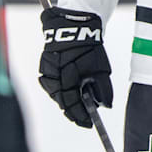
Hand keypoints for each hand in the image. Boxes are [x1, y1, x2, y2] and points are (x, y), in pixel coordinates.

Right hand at [38, 7, 112, 127]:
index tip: (89, 123)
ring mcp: (47, 73)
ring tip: (77, 110)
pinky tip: (69, 95)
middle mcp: (53, 78)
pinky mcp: (45, 68)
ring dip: (66, 102)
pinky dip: (61, 92)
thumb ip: (102, 87)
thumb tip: (106, 105)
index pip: (71, 104)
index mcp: (66, 79)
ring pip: (56, 94)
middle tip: (84, 119)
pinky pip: (52, 85)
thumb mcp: (100, 68)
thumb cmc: (89, 47)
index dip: (80, 116)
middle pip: (62, 101)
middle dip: (73, 111)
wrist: (73, 27)